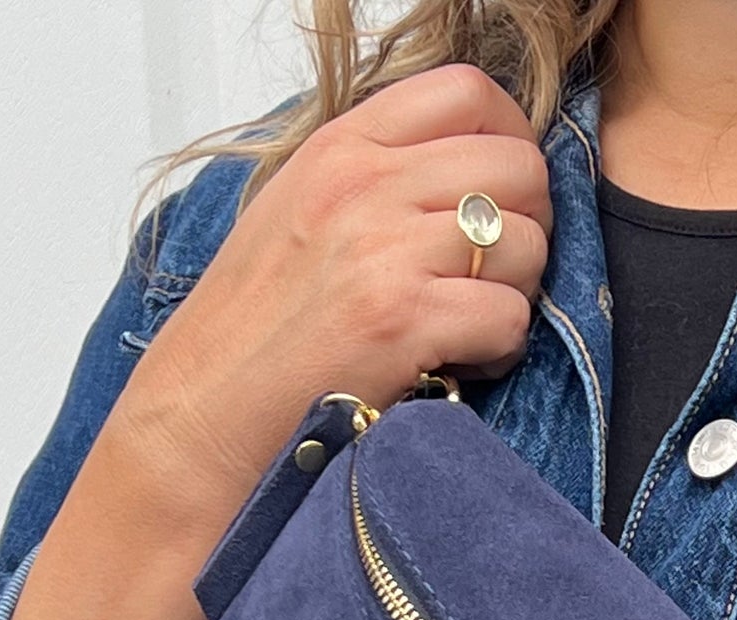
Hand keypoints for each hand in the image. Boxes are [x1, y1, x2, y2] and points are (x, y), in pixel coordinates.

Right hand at [117, 62, 553, 497]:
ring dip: (515, 293)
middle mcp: (365, 186)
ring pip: (526, 244)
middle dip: (528, 224)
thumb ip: (379, 175)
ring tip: (468, 322)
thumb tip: (468, 174)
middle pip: (519, 167)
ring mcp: (386, 252)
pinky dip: (500, 348)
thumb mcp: (301, 209)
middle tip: (493, 272)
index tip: (504, 191)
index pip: (468, 94)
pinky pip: (510, 316)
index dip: (511, 140)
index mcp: (341, 148)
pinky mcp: (404, 321)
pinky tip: (461, 361)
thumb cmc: (255, 326)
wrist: (208, 408)